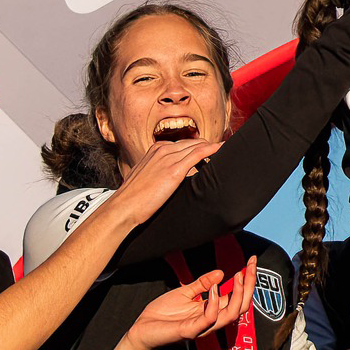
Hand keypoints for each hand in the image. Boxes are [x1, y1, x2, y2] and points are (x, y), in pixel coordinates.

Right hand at [108, 136, 224, 226]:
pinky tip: (222, 148)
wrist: (124, 207)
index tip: (208, 152)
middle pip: (192, 142)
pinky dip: (213, 149)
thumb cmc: (133, 197)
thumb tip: (165, 178)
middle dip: (207, 146)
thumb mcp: (144, 177)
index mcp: (155, 149)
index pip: (182, 143)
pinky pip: (199, 153)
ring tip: (225, 151)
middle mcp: (162, 149)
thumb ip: (157, 172)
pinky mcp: (175, 169)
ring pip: (197, 145)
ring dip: (212, 147)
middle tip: (221, 151)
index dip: (197, 147)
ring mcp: (168, 158)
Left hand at [126, 259, 256, 349]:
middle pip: (241, 306)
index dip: (248, 280)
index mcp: (212, 311)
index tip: (252, 261)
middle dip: (249, 285)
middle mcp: (211, 320)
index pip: (238, 297)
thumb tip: (221, 272)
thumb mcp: (184, 293)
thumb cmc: (161, 315)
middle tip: (250, 266)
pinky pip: (210, 319)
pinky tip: (214, 289)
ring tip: (237, 276)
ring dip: (238, 294)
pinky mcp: (190, 330)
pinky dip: (215, 302)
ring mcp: (202, 327)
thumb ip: (202, 283)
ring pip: (232, 314)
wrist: (141, 330)